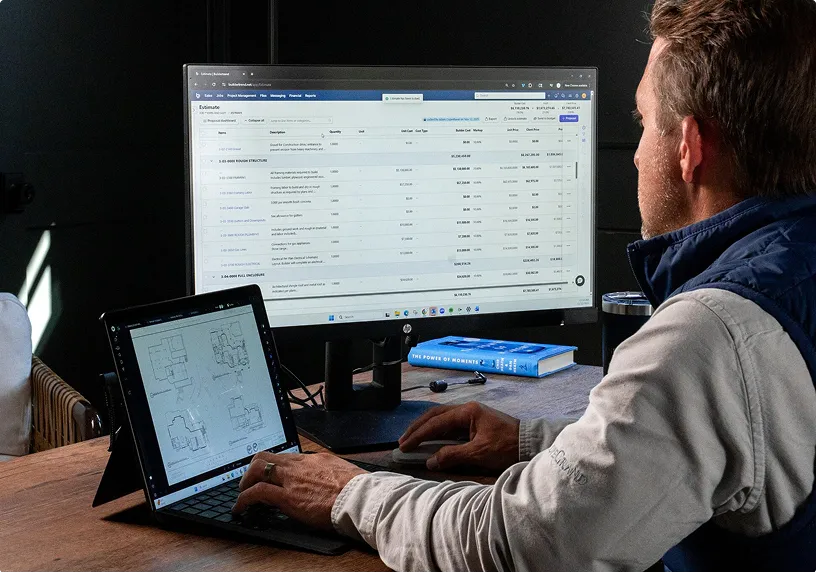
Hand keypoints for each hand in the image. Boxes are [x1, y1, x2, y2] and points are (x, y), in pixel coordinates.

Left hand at [232, 451, 366, 529]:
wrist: (361, 497)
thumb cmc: (357, 489)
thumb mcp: (340, 471)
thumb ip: (327, 472)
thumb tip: (325, 480)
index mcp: (313, 459)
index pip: (284, 457)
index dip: (272, 466)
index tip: (268, 474)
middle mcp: (299, 465)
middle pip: (265, 457)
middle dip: (252, 469)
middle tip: (248, 482)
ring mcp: (292, 480)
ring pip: (257, 469)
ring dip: (245, 482)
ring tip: (242, 495)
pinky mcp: (288, 497)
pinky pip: (258, 493)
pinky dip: (244, 499)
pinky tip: (240, 507)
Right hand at [398, 401, 519, 472]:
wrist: (531, 444)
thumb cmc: (507, 446)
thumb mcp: (479, 453)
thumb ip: (453, 456)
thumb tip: (430, 462)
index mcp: (467, 412)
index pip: (436, 422)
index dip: (418, 435)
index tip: (405, 445)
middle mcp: (467, 409)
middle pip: (435, 416)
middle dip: (418, 428)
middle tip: (403, 441)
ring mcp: (471, 415)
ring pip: (442, 419)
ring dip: (426, 430)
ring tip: (412, 440)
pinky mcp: (475, 424)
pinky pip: (450, 426)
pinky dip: (438, 433)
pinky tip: (431, 440)